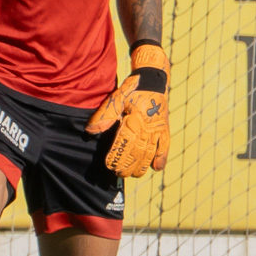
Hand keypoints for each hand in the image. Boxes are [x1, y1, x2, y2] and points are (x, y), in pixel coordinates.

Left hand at [85, 44, 169, 176]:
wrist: (153, 80)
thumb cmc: (132, 90)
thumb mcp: (116, 99)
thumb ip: (104, 116)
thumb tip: (90, 131)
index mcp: (134, 121)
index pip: (124, 144)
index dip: (117, 157)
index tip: (109, 166)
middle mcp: (147, 128)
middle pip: (137, 152)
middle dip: (128, 165)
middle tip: (119, 174)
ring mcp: (158, 129)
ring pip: (150, 152)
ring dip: (142, 165)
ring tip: (134, 175)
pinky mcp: (164, 129)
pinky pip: (164, 146)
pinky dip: (161, 158)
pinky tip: (156, 168)